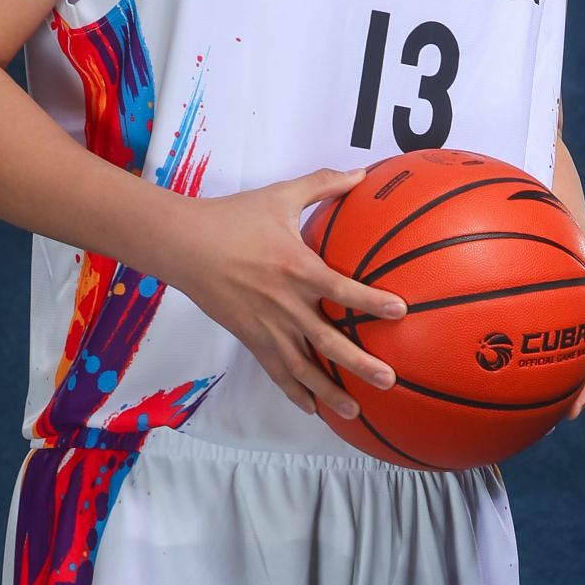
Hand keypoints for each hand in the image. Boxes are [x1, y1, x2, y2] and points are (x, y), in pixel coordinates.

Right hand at [160, 163, 408, 421]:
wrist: (183, 245)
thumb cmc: (232, 218)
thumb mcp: (279, 196)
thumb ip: (323, 185)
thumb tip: (361, 174)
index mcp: (296, 268)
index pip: (341, 289)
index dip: (371, 302)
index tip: (400, 311)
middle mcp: (284, 304)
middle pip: (327, 341)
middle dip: (359, 363)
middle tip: (388, 379)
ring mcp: (266, 326)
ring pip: (302, 367)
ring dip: (329, 391)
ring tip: (355, 410)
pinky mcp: (251, 338)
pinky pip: (276, 371)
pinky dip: (294, 391)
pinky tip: (312, 409)